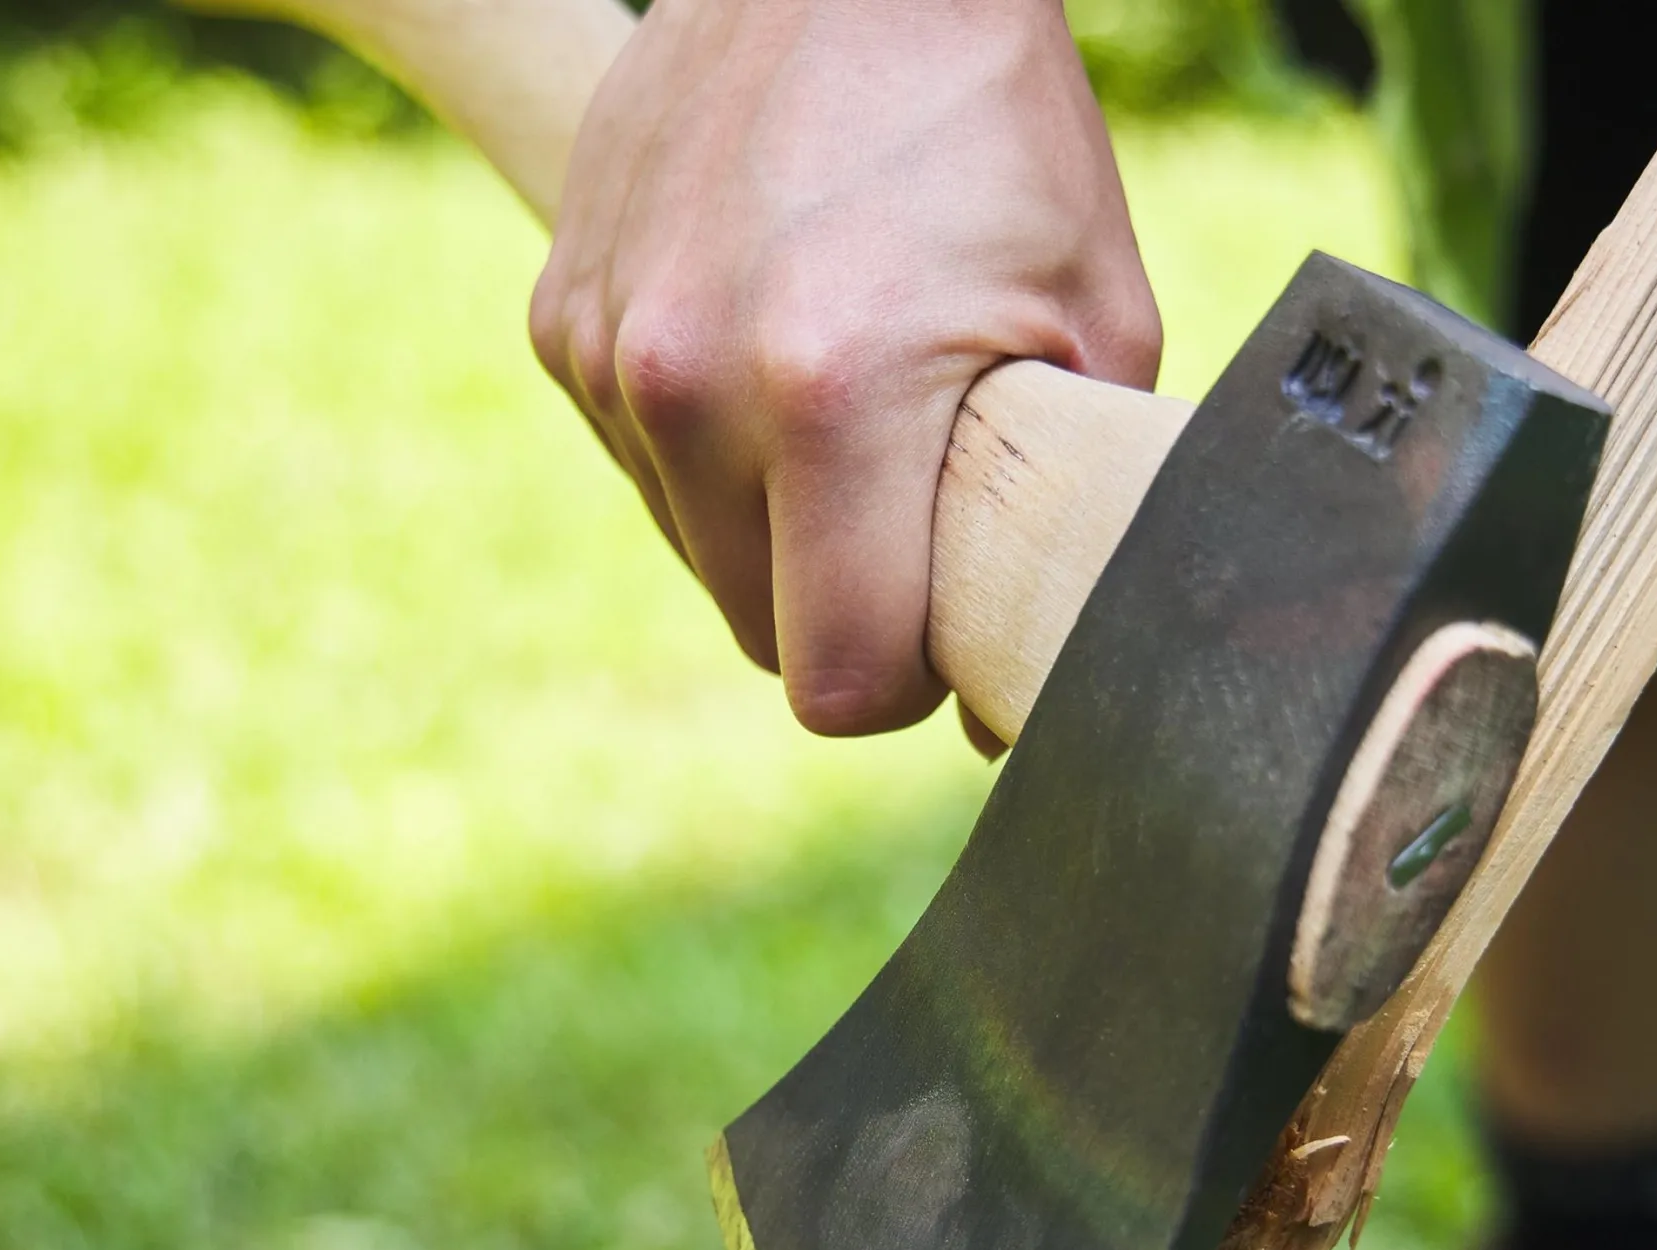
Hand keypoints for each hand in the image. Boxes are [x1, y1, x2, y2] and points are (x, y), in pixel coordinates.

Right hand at [529, 0, 1159, 737]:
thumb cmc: (997, 133)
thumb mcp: (1094, 327)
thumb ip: (1062, 529)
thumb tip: (1000, 709)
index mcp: (830, 395)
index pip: (838, 682)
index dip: (904, 677)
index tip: (944, 613)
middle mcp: (690, 380)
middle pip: (762, 635)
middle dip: (842, 605)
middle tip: (908, 501)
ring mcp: (610, 349)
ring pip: (700, 557)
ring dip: (772, 524)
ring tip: (841, 396)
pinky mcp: (562, 319)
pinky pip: (645, 469)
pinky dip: (708, 448)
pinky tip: (766, 344)